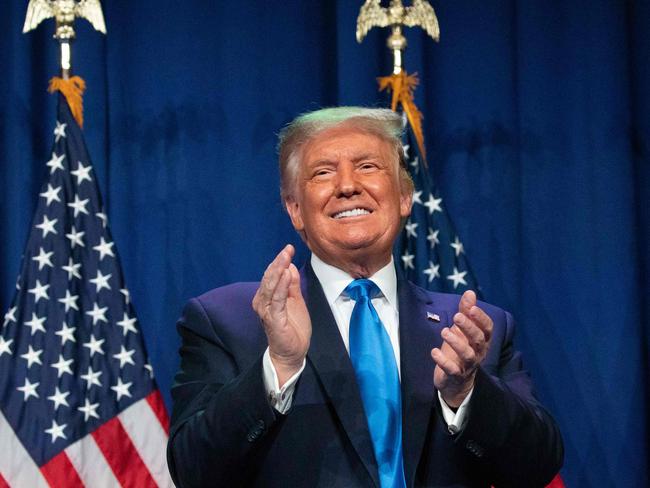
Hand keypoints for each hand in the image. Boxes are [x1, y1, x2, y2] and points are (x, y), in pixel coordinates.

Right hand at [252, 244, 310, 386]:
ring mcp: (266, 310)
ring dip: (278, 270)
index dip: (279, 261)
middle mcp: (262, 301)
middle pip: (269, 278)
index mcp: (267, 296)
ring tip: (285, 257)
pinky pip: (277, 300)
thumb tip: (290, 266)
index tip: (288, 248)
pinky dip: (281, 286)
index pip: (272, 275)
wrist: (292, 353)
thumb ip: (292, 285)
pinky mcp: (273, 319)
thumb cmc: (292, 327)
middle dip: (278, 262)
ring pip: (271, 286)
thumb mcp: (296, 300)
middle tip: (287, 249)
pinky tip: (286, 275)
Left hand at [431, 290, 492, 407]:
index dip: (481, 318)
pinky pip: (452, 370)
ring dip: (456, 342)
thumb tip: (470, 292)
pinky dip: (444, 361)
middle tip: (456, 316)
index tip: (471, 308)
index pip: (487, 329)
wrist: (456, 382)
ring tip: (444, 331)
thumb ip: (465, 311)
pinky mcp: (455, 375)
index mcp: (481, 340)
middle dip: (468, 327)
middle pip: (478, 340)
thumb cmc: (460, 350)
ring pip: (467, 354)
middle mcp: (478, 352)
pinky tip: (434, 352)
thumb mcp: (462, 330)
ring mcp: (467, 365)